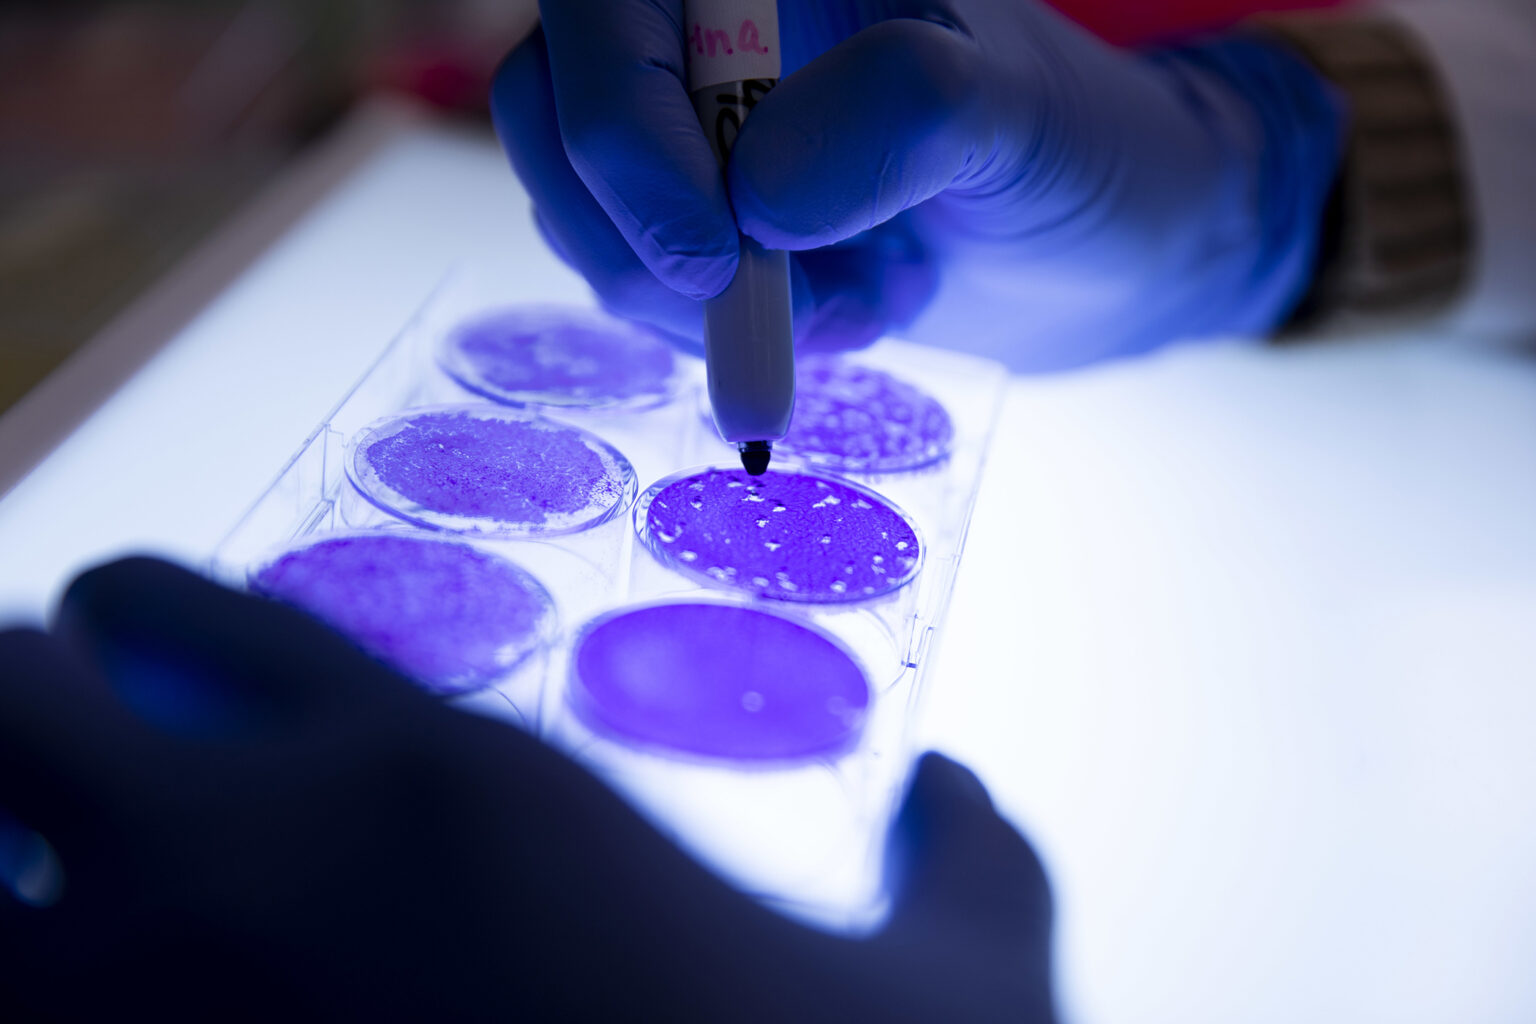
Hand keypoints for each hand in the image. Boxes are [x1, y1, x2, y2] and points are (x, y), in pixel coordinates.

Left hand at [0, 558, 1054, 1020]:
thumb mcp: (967, 979)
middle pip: (5, 695)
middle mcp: (274, 862)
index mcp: (444, 778)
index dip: (143, 615)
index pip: (193, 614)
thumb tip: (964, 786)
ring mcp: (173, 1013)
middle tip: (54, 758)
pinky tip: (90, 1006)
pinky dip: (30, 994)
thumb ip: (970, 856)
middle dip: (15, 708)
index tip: (140, 647)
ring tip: (44, 885)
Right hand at [492, 0, 1341, 369]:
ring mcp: (697, 126)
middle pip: (552, 108)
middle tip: (761, 306)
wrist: (1110, 245)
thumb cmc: (1083, 156)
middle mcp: (708, 26)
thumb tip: (755, 193)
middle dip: (641, 238)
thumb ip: (899, 116)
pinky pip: (641, 282)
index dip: (621, 126)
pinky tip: (845, 312)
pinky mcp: (706, 219)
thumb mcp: (1016, 121)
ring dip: (696, 302)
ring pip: (587, 213)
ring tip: (850, 305)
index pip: (603, 8)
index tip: (714, 257)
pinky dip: (726, 331)